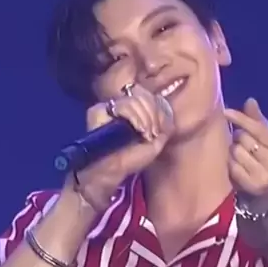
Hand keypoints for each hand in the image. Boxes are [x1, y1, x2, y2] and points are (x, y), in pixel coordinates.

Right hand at [62, 84, 174, 206]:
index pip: (149, 96)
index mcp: (134, 110)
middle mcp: (121, 105)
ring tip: (144, 134)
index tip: (158, 130)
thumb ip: (164, 127)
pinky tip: (136, 129)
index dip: (157, 110)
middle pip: (144, 95)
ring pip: (135, 99)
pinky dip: (134, 116)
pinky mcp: (99, 110)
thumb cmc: (131, 160)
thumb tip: (168, 113)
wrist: (111, 171)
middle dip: (153, 115)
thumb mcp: (155, 144)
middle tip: (151, 134)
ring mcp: (109, 107)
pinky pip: (123, 104)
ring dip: (145, 117)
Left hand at [224, 98, 267, 196]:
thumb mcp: (266, 138)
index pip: (259, 129)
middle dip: (239, 137)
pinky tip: (238, 166)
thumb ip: (257, 120)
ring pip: (237, 151)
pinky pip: (232, 166)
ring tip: (242, 155)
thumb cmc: (266, 156)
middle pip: (244, 139)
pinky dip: (232, 164)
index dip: (242, 119)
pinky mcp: (252, 186)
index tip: (226, 112)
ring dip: (234, 150)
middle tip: (243, 142)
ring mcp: (265, 176)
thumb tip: (250, 101)